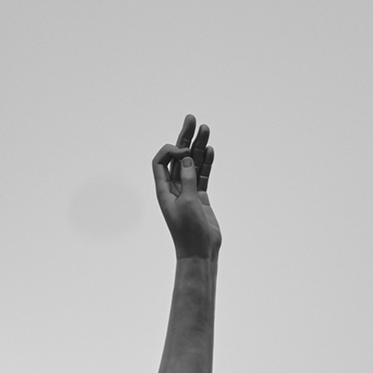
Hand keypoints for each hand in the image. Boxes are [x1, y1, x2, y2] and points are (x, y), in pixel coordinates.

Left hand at [152, 116, 218, 258]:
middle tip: (192, 119)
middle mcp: (174, 188)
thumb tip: (188, 158)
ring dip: (198, 147)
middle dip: (184, 138)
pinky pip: (202, 175)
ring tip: (206, 129)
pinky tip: (211, 150)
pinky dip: (206, 162)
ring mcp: (187, 192)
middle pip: (178, 157)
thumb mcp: (187, 203)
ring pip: (193, 163)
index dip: (172, 152)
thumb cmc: (189, 232)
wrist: (200, 252)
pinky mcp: (200, 197)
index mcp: (164, 190)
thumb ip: (188, 179)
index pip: (161, 162)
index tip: (186, 155)